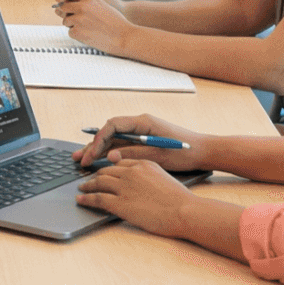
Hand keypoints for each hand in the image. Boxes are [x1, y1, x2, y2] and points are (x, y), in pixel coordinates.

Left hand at [53, 0, 132, 51]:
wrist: (123, 36)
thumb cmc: (114, 20)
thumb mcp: (100, 3)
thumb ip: (84, 1)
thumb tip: (65, 2)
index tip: (61, 1)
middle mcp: (81, 6)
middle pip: (62, 7)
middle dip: (66, 13)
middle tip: (75, 18)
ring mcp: (78, 19)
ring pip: (65, 21)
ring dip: (73, 24)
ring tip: (88, 27)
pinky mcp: (77, 32)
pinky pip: (70, 32)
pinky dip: (77, 34)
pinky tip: (89, 34)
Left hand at [73, 157, 202, 237]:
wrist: (184, 211)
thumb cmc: (179, 199)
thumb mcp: (163, 178)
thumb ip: (148, 176)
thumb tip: (139, 183)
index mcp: (143, 164)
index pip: (119, 162)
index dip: (108, 166)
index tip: (102, 171)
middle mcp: (131, 172)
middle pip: (106, 170)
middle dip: (95, 174)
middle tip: (88, 179)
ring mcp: (124, 187)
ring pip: (98, 182)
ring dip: (87, 185)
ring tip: (82, 188)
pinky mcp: (120, 203)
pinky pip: (97, 198)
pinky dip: (86, 199)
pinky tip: (81, 200)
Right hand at [74, 113, 207, 171]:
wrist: (204, 152)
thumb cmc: (184, 152)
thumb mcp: (157, 156)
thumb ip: (132, 154)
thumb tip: (110, 156)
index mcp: (143, 122)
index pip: (112, 125)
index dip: (99, 139)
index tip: (92, 153)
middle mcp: (140, 124)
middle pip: (110, 132)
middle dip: (93, 146)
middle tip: (79, 159)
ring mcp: (141, 132)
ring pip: (113, 139)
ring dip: (99, 150)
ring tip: (82, 160)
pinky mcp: (144, 141)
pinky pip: (122, 145)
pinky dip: (110, 153)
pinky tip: (100, 161)